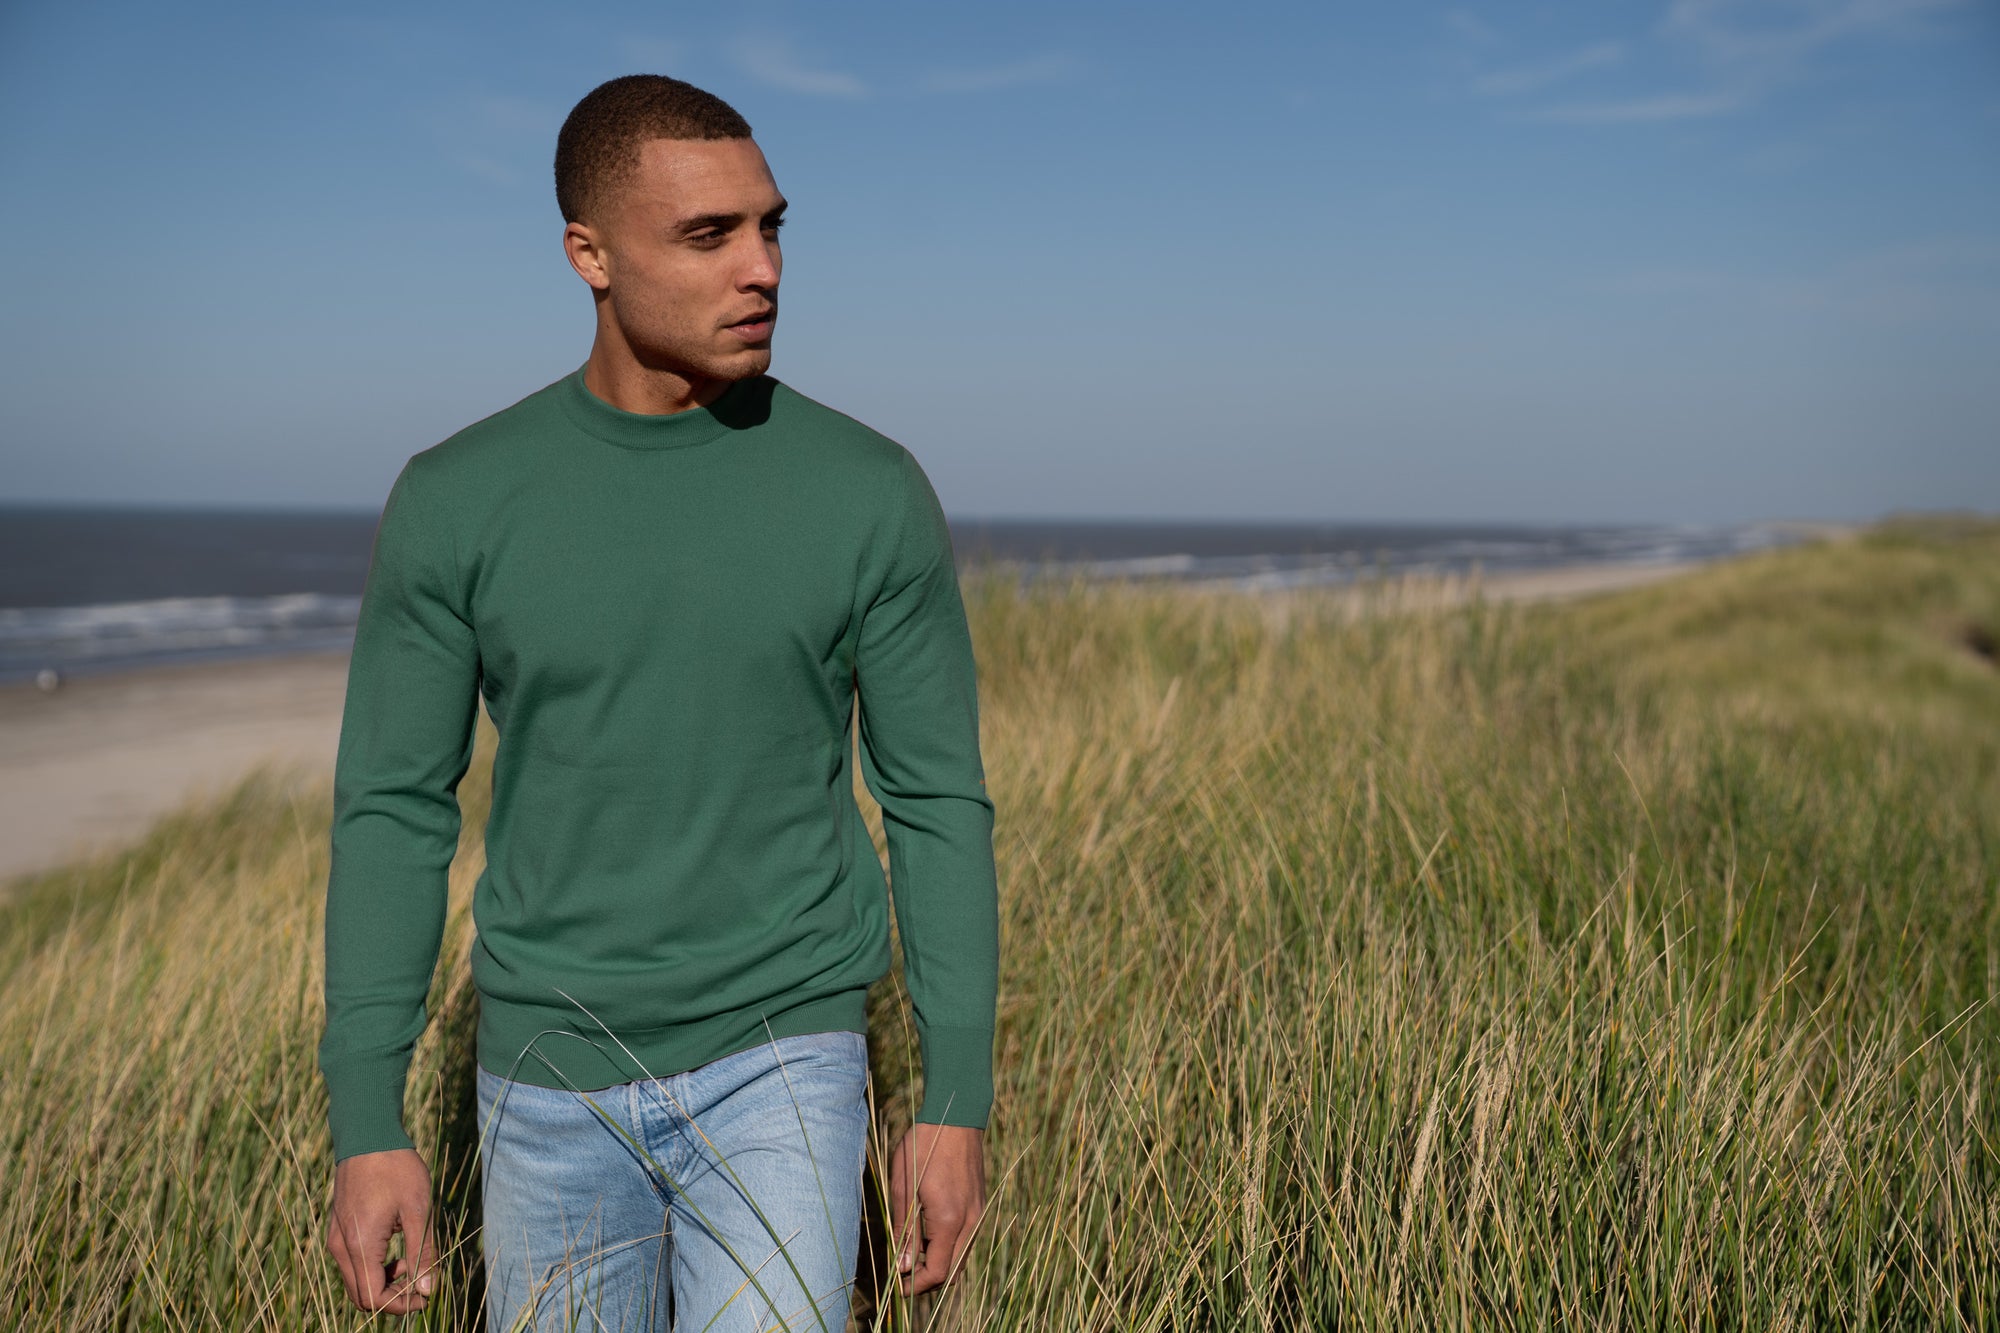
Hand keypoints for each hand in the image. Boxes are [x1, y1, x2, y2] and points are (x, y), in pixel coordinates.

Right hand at [327, 1147, 438, 1313]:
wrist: (368, 1136)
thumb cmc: (396, 1169)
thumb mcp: (418, 1210)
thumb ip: (422, 1253)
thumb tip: (429, 1290)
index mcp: (360, 1246)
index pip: (374, 1299)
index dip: (401, 1306)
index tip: (426, 1296)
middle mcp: (341, 1248)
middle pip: (361, 1296)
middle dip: (392, 1298)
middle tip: (422, 1284)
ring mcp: (335, 1239)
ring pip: (356, 1281)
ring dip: (383, 1283)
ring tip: (411, 1261)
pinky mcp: (337, 1230)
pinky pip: (352, 1264)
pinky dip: (373, 1268)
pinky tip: (396, 1248)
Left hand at [888, 1123, 985, 1296]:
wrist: (956, 1115)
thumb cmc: (924, 1146)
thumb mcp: (904, 1187)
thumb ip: (905, 1229)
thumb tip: (904, 1267)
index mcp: (949, 1221)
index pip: (938, 1273)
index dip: (916, 1285)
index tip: (897, 1284)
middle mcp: (970, 1222)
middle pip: (953, 1272)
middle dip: (928, 1278)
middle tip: (902, 1270)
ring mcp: (979, 1213)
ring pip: (961, 1257)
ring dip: (939, 1262)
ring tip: (913, 1249)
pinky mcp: (980, 1204)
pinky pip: (966, 1239)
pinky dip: (949, 1246)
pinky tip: (928, 1230)